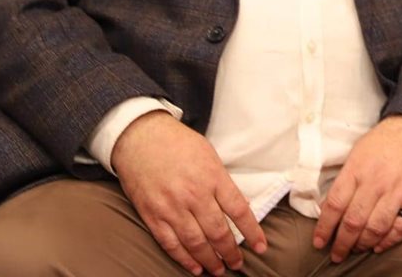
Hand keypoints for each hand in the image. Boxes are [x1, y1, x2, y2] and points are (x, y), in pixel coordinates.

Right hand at [112, 111, 266, 275]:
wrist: (140, 137)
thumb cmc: (178, 143)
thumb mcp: (209, 155)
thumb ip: (222, 182)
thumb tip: (238, 207)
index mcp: (213, 177)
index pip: (239, 210)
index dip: (252, 232)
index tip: (261, 247)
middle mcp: (194, 194)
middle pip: (218, 231)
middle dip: (231, 252)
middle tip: (238, 264)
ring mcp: (172, 207)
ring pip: (196, 242)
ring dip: (210, 260)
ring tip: (219, 270)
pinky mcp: (152, 215)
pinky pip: (170, 243)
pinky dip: (184, 258)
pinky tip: (194, 268)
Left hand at [313, 115, 401, 262]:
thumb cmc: (386, 140)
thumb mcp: (358, 152)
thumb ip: (345, 179)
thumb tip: (328, 208)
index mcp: (357, 168)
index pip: (334, 204)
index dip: (324, 228)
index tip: (319, 242)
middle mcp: (377, 180)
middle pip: (354, 221)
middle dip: (342, 243)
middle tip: (337, 255)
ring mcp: (400, 189)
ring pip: (376, 227)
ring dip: (363, 244)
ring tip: (357, 249)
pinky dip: (389, 240)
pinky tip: (380, 245)